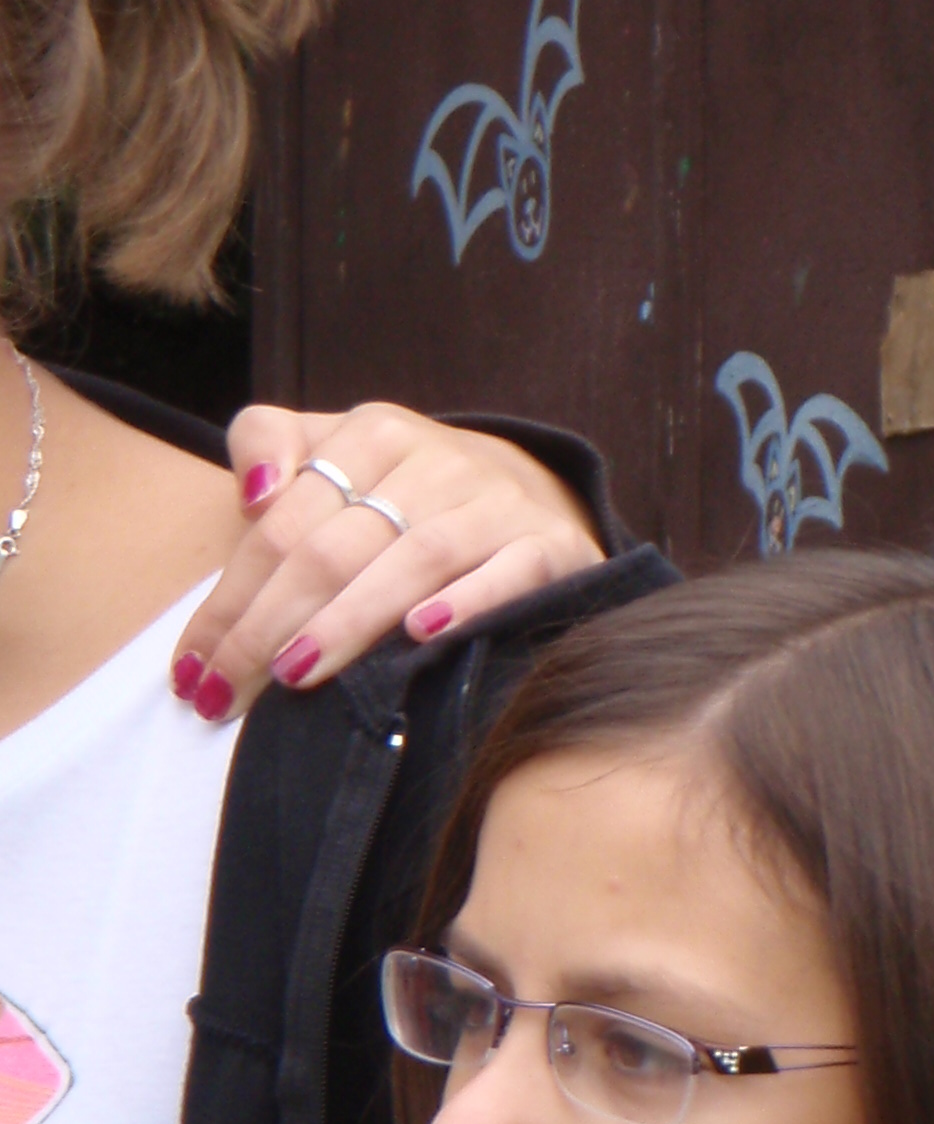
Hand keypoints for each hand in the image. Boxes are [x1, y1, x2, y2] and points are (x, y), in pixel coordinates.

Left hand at [170, 403, 605, 720]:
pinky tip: (423, 635)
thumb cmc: (416, 493)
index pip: (284, 522)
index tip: (194, 668)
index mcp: (373, 435)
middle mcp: (436, 462)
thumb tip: (253, 492)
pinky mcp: (550, 548)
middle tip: (228, 689)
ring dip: (349, 621)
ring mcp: (496, 505)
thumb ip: (273, 444)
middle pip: (334, 547)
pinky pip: (507, 576)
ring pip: (410, 561)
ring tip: (298, 674)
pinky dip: (465, 603)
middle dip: (270, 623)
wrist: (540, 494)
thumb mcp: (339, 451)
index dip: (232, 596)